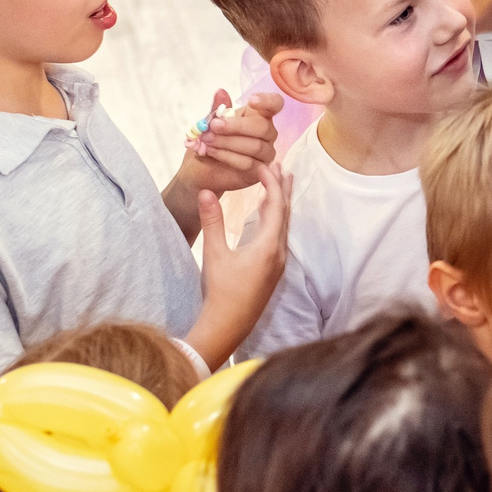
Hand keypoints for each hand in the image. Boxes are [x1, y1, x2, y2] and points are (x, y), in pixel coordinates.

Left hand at [180, 90, 280, 194]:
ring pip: (256, 146)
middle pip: (263, 127)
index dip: (268, 101)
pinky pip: (248, 163)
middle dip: (236, 126)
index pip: (275, 104)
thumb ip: (217, 109)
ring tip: (207, 140)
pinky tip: (212, 152)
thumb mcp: (210, 122)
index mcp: (259, 115)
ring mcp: (266, 153)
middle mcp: (267, 134)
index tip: (251, 100)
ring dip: (228, 142)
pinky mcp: (258, 171)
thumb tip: (221, 92)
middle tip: (214, 126)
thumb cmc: (211, 140)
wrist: (200, 167)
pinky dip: (227, 156)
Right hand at [189, 159, 292, 366]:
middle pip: (285, 213)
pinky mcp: (274, 270)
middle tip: (280, 166)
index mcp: (269, 246)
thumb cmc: (220, 292)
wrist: (228, 326)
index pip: (276, 205)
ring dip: (281, 203)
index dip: (271, 182)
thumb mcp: (214, 254)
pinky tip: (270, 218)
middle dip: (282, 188)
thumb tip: (206, 192)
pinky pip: (280, 236)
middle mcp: (279, 253)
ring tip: (280, 185)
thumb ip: (212, 222)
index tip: (264, 166)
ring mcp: (278, 263)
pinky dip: (277, 220)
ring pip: (284, 225)